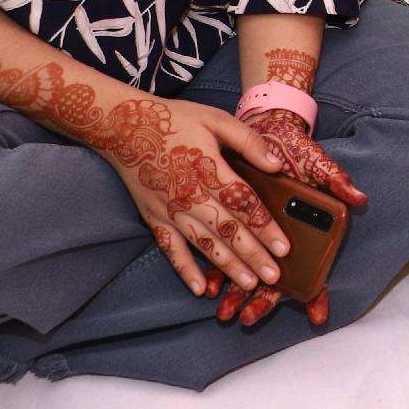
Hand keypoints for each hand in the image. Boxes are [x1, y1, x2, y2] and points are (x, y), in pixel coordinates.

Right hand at [93, 93, 291, 301]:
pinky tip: (199, 288)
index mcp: (210, 170)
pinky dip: (185, 270)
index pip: (244, 204)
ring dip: (228, 266)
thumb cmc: (175, 120)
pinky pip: (170, 249)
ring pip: (204, 244)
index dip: (265, 228)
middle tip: (275, 277)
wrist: (124, 126)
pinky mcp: (154, 218)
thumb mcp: (216, 119)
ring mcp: (171, 210)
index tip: (284, 248)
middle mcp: (191, 196)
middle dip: (253, 256)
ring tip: (249, 284)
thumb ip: (248, 141)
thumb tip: (276, 165)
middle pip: (228, 231)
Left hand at [217, 107, 368, 328]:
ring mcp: (256, 235)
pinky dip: (216, 272)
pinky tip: (207, 287)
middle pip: (277, 278)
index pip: (316, 268)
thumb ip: (336, 181)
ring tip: (223, 311)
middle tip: (247, 317)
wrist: (265, 130)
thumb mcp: (315, 163)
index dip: (317, 294)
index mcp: (308, 229)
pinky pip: (225, 253)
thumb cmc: (294, 151)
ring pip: (249, 271)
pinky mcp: (233, 225)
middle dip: (262, 301)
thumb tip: (358, 199)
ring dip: (236, 293)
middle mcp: (282, 237)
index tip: (316, 316)